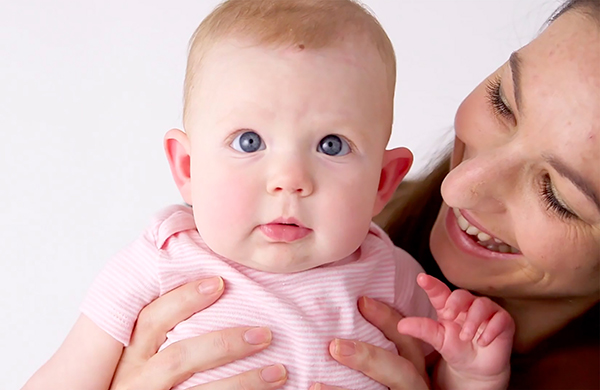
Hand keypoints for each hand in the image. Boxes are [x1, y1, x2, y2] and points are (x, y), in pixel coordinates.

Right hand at [109, 277, 286, 389]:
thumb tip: (213, 286)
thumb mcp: (141, 357)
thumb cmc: (145, 381)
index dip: (183, 298)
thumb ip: (162, 332)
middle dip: (224, 343)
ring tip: (278, 371)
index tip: (219, 282)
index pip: (151, 319)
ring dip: (244, 381)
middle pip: (179, 357)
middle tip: (264, 334)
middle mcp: (136, 381)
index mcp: (129, 356)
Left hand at [312, 296, 429, 389]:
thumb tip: (334, 327)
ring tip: (314, 387)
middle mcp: (414, 388)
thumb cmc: (385, 384)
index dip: (387, 318)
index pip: (407, 340)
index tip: (360, 301)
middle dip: (369, 358)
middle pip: (402, 372)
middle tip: (334, 346)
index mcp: (415, 370)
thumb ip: (376, 352)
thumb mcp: (389, 370)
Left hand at [397, 273, 513, 387]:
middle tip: (449, 317)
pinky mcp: (503, 322)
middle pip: (462, 294)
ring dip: (473, 320)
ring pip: (482, 304)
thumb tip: (401, 326)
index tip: (421, 279)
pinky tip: (483, 341)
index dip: (431, 284)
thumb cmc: (456, 349)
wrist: (477, 369)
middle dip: (455, 303)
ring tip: (466, 336)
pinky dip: (491, 330)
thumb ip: (423, 330)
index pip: (439, 291)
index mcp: (449, 306)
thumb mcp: (438, 340)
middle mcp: (468, 305)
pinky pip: (500, 319)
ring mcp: (487, 312)